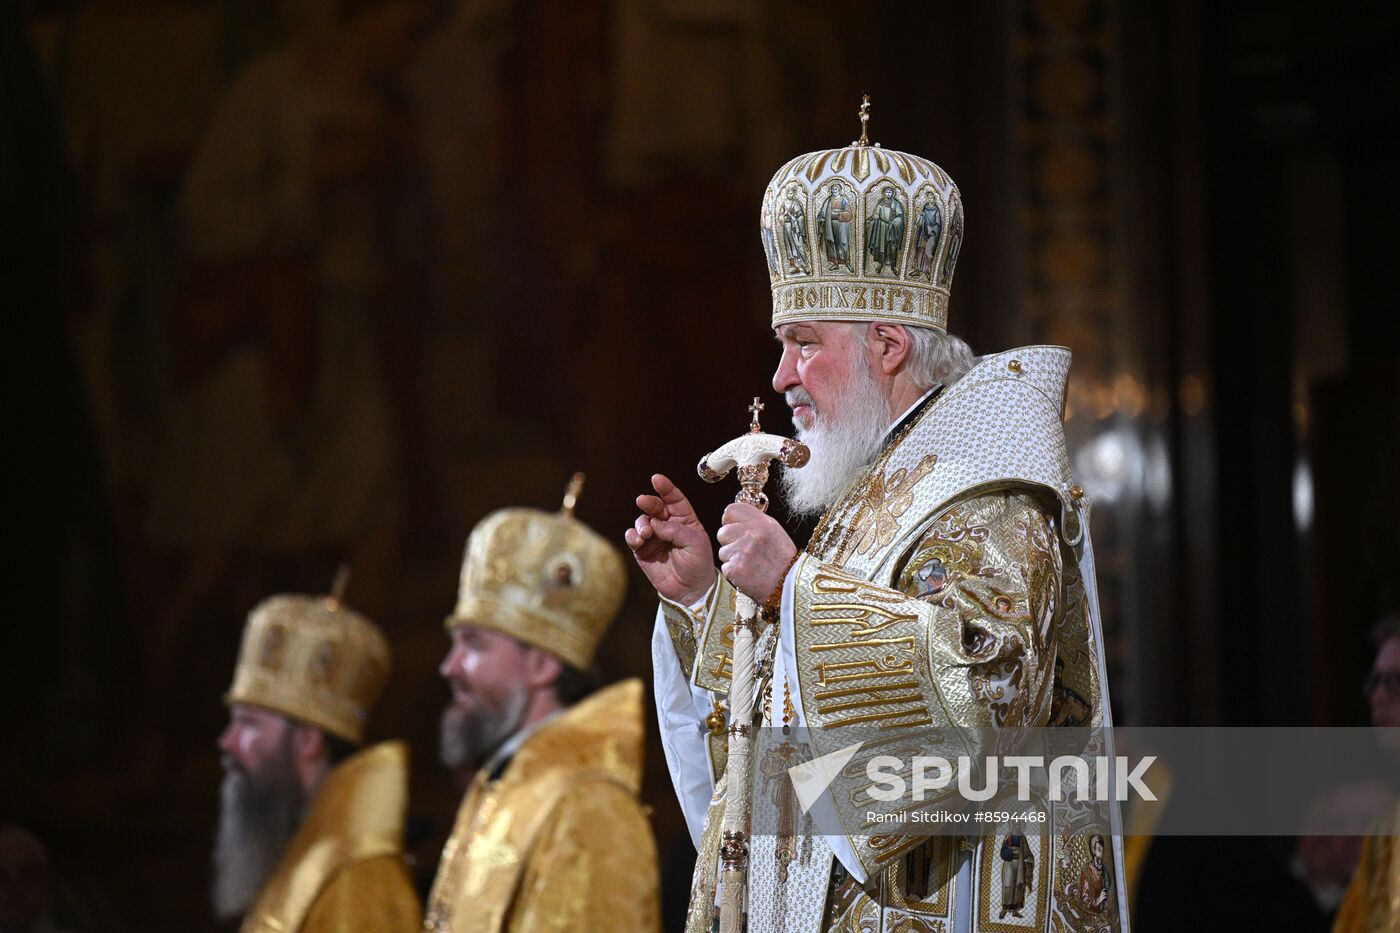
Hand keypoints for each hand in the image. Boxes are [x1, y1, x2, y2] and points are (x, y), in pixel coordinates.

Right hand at [624, 474, 716, 604]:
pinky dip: (632, 535)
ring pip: (642, 521)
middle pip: (655, 506)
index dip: (666, 488)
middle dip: (648, 502)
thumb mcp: (695, 544)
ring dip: (641, 523)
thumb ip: (675, 530)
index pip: (674, 499)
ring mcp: (654, 537)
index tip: (656, 479)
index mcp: (685, 519)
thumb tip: (654, 522)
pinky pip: (633, 537)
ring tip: (646, 534)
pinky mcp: (642, 550)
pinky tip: (638, 540)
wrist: (690, 590)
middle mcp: (668, 525)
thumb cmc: (698, 564)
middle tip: (643, 501)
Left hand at [716, 502, 797, 601]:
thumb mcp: (775, 531)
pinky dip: (733, 571)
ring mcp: (742, 551)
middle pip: (723, 532)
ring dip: (732, 558)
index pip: (730, 511)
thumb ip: (755, 521)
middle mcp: (751, 534)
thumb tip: (735, 517)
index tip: (736, 528)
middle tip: (745, 551)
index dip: (730, 521)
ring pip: (723, 551)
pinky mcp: (735, 568)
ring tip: (749, 563)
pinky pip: (725, 566)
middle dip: (730, 542)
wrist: (788, 585)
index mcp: (762, 522)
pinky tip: (747, 573)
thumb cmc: (782, 559)